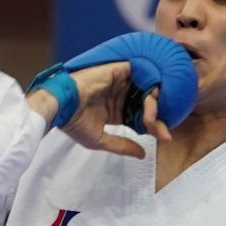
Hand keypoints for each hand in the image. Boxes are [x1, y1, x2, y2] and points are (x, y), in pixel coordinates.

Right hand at [28, 62, 172, 157]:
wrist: (61, 105)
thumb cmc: (74, 123)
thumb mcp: (101, 140)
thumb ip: (123, 145)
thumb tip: (143, 154)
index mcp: (116, 110)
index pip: (141, 117)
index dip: (154, 127)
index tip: (164, 138)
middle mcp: (120, 95)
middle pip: (147, 104)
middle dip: (158, 117)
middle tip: (162, 130)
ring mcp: (121, 82)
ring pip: (147, 89)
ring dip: (154, 103)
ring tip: (152, 116)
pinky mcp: (120, 70)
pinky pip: (143, 72)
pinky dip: (151, 82)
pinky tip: (154, 96)